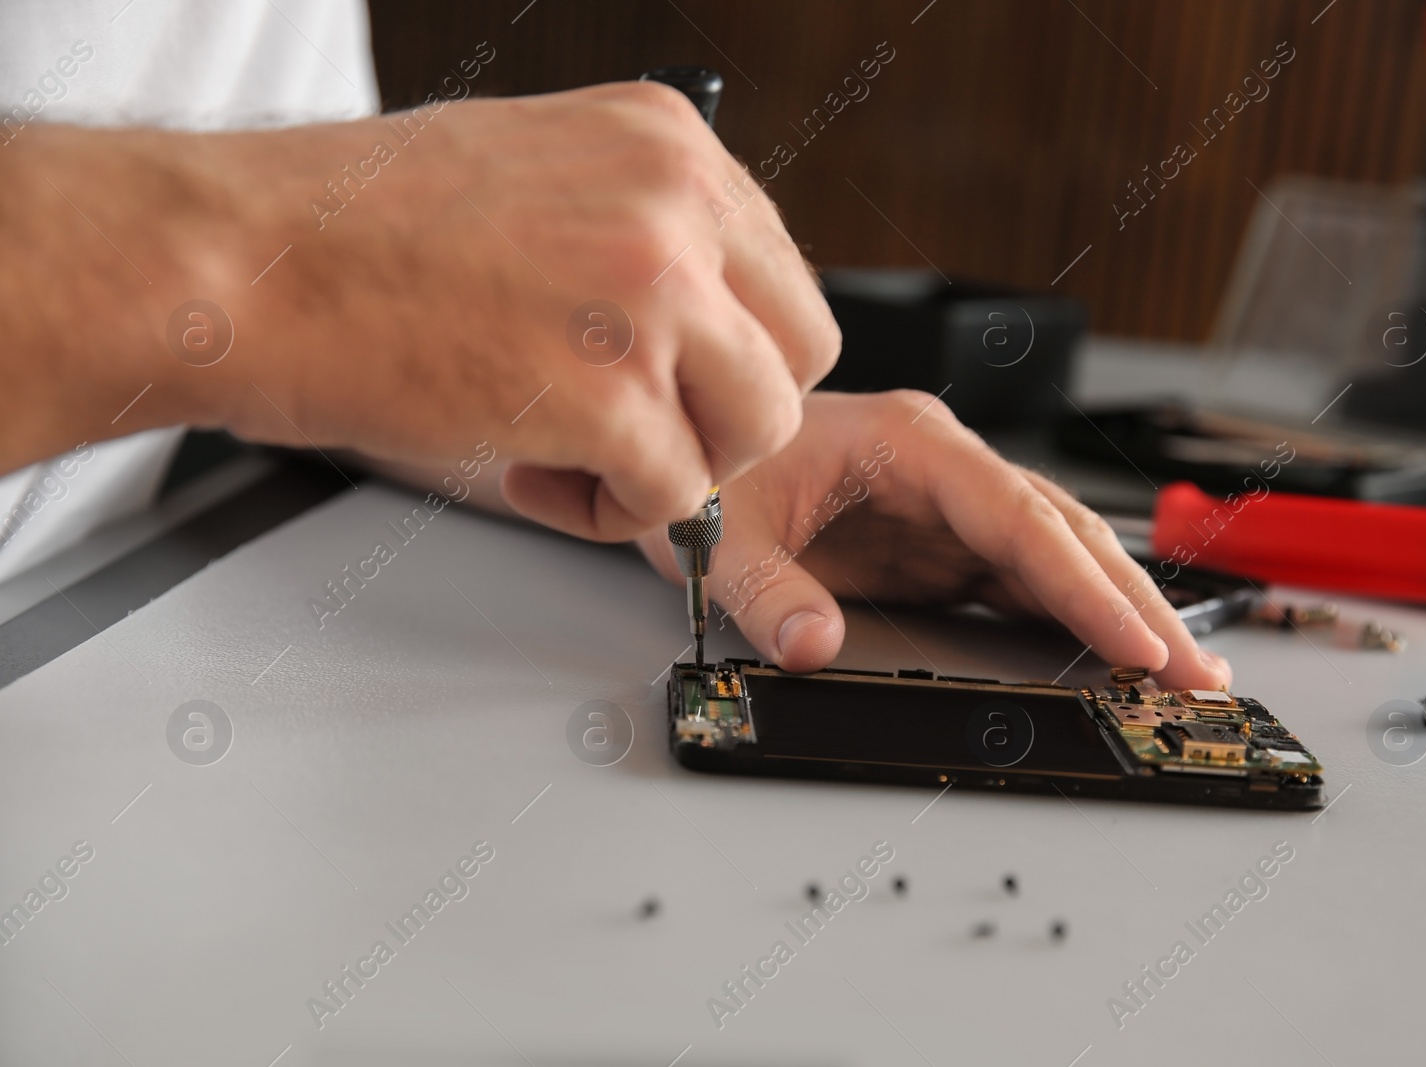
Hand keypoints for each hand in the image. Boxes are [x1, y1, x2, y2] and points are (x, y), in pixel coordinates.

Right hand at [3, 83, 836, 537]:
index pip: (781, 276)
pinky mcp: (607, 394)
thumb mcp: (537, 171)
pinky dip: (614, 514)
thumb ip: (638, 225)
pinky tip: (536, 474)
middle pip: (801, 355)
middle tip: (646, 429)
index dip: (730, 352)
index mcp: (667, 141)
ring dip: (681, 467)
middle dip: (730, 414)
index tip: (674, 378)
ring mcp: (649, 296)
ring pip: (759, 432)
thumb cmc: (356, 226)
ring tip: (584, 455)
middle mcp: (676, 205)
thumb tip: (703, 305)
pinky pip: (679, 499)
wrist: (246, 261)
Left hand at [635, 391, 1231, 689]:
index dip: (1082, 585)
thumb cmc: (719, 466)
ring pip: (1056, 556)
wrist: (701, 441)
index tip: (1135, 642)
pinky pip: (1022, 578)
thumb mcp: (720, 530)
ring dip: (1117, 611)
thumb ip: (765, 590)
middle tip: (1195, 674)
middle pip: (1063, 535)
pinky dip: (1070, 617)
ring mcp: (950, 505)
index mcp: (911, 443)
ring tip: (1177, 672)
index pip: (1019, 519)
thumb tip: (815, 647)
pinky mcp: (942, 540)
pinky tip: (1108, 655)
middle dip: (1133, 605)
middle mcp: (947, 468)